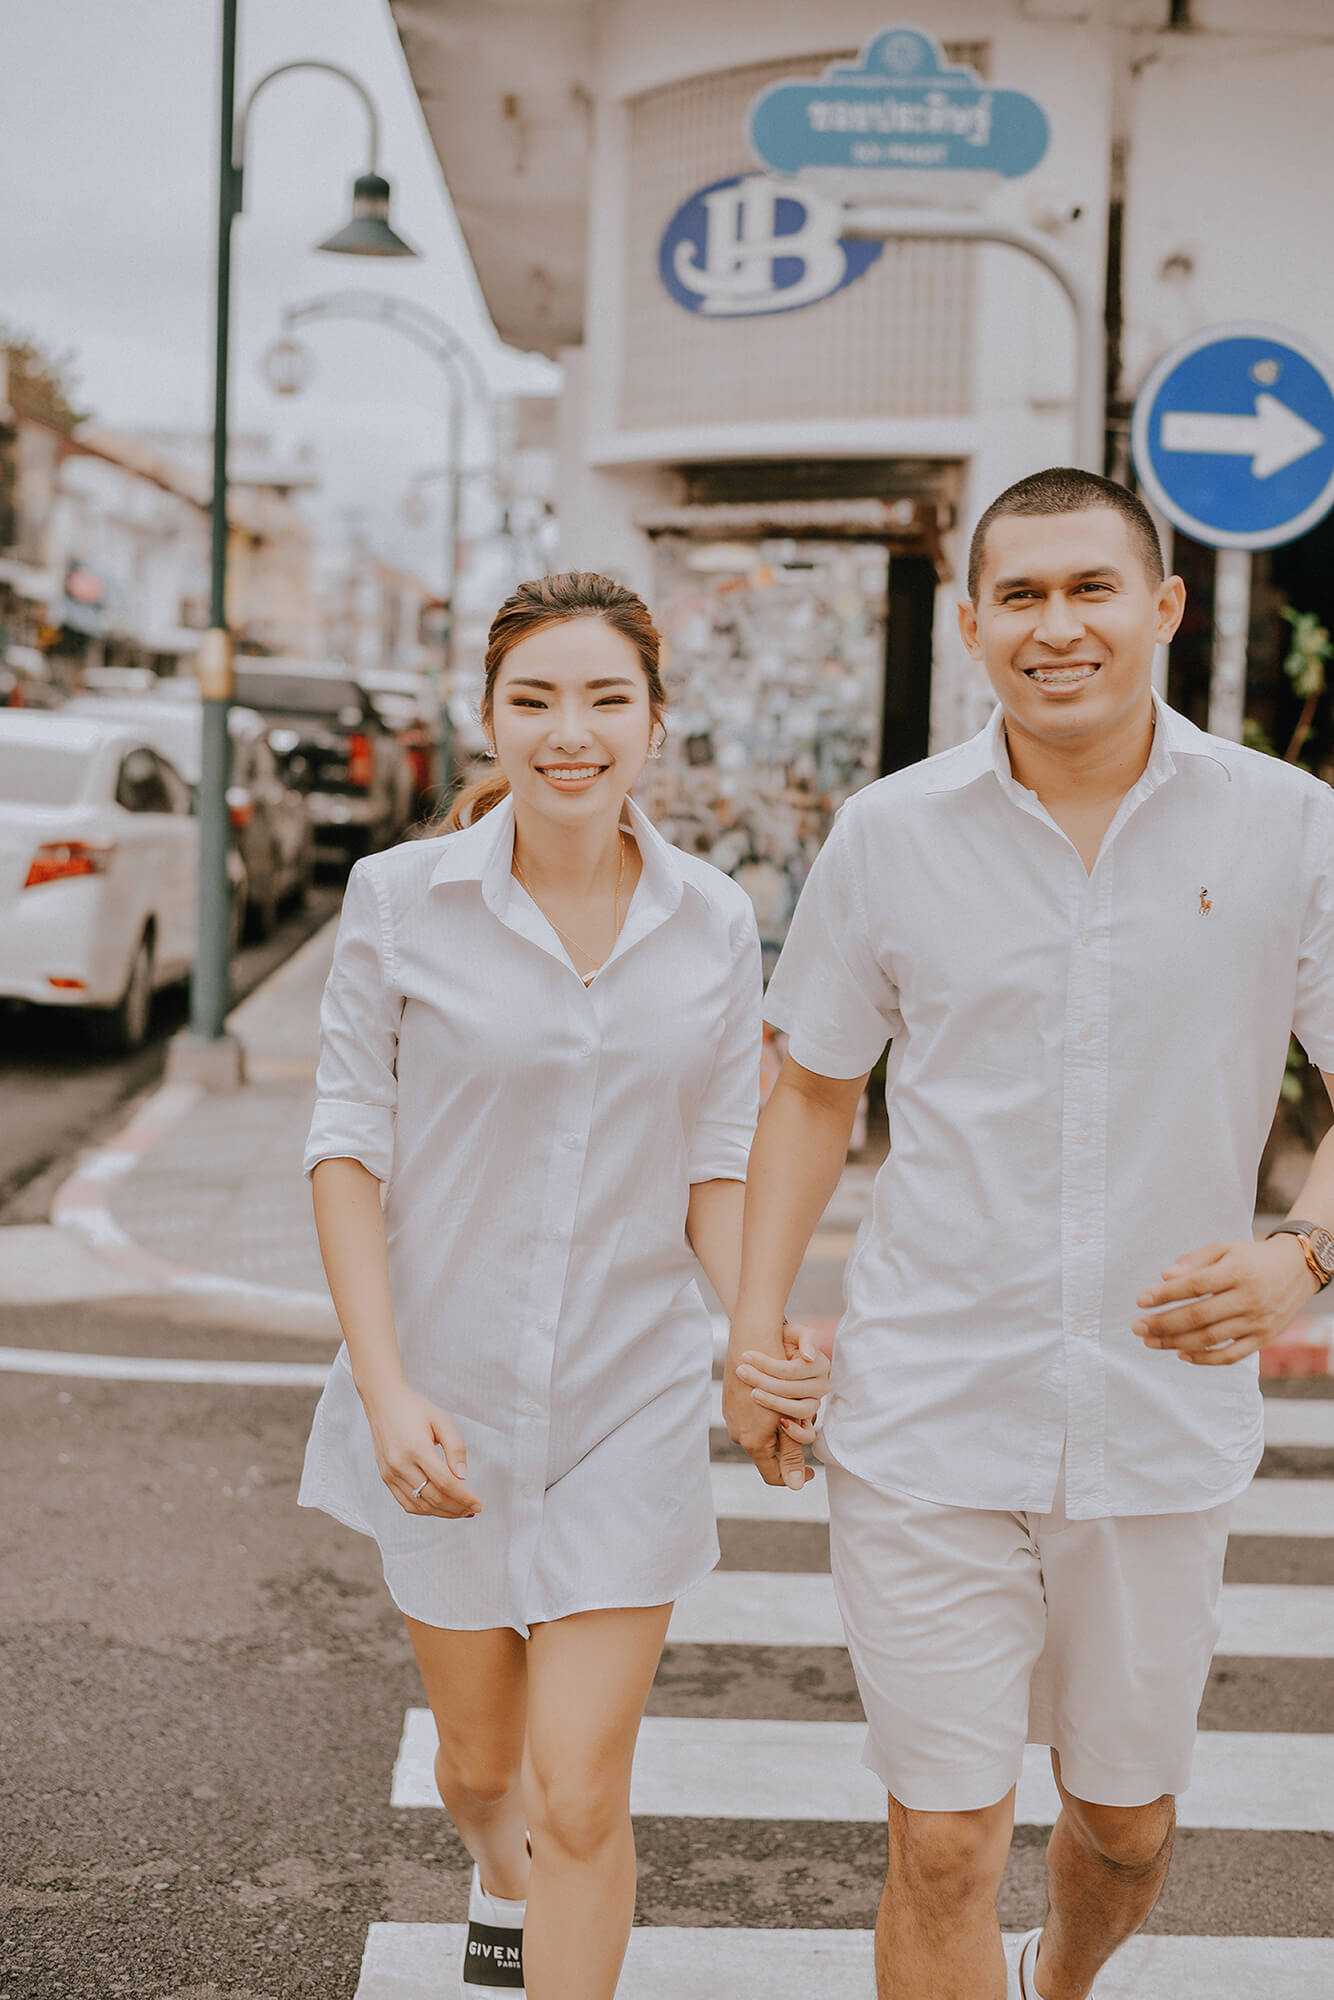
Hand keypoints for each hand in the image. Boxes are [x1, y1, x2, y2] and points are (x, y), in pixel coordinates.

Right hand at [362, 1378, 481, 1516]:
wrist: (383, 1401)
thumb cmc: (414, 1408)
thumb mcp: (442, 1420)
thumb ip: (456, 1448)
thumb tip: (463, 1477)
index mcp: (416, 1448)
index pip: (445, 1483)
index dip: (464, 1497)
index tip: (479, 1504)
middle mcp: (400, 1464)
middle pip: (433, 1498)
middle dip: (456, 1508)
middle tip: (473, 1509)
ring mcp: (390, 1473)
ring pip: (419, 1505)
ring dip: (442, 1512)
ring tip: (460, 1510)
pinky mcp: (386, 1477)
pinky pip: (406, 1502)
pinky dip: (424, 1509)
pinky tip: (439, 1507)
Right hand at [724, 1320, 829, 1489]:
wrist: (751, 1339)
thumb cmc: (774, 1376)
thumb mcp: (786, 1416)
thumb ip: (791, 1452)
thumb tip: (796, 1486)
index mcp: (755, 1441)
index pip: (773, 1475)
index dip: (794, 1476)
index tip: (811, 1470)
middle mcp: (740, 1434)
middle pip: (769, 1453)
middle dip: (788, 1442)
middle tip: (802, 1424)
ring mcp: (733, 1419)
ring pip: (762, 1434)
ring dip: (777, 1426)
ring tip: (790, 1406)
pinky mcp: (731, 1406)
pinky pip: (752, 1418)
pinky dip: (765, 1413)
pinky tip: (774, 1395)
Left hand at [1132, 1235, 1319, 1365]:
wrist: (1298, 1269)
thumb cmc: (1252, 1257)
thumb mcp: (1225, 1248)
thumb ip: (1194, 1261)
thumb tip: (1164, 1276)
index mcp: (1237, 1272)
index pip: (1194, 1286)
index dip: (1164, 1294)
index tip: (1140, 1300)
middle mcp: (1248, 1299)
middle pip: (1198, 1316)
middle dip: (1163, 1323)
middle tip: (1137, 1326)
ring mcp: (1257, 1322)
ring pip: (1210, 1338)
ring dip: (1176, 1343)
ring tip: (1150, 1341)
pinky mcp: (1263, 1339)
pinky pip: (1231, 1356)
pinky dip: (1205, 1359)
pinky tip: (1181, 1355)